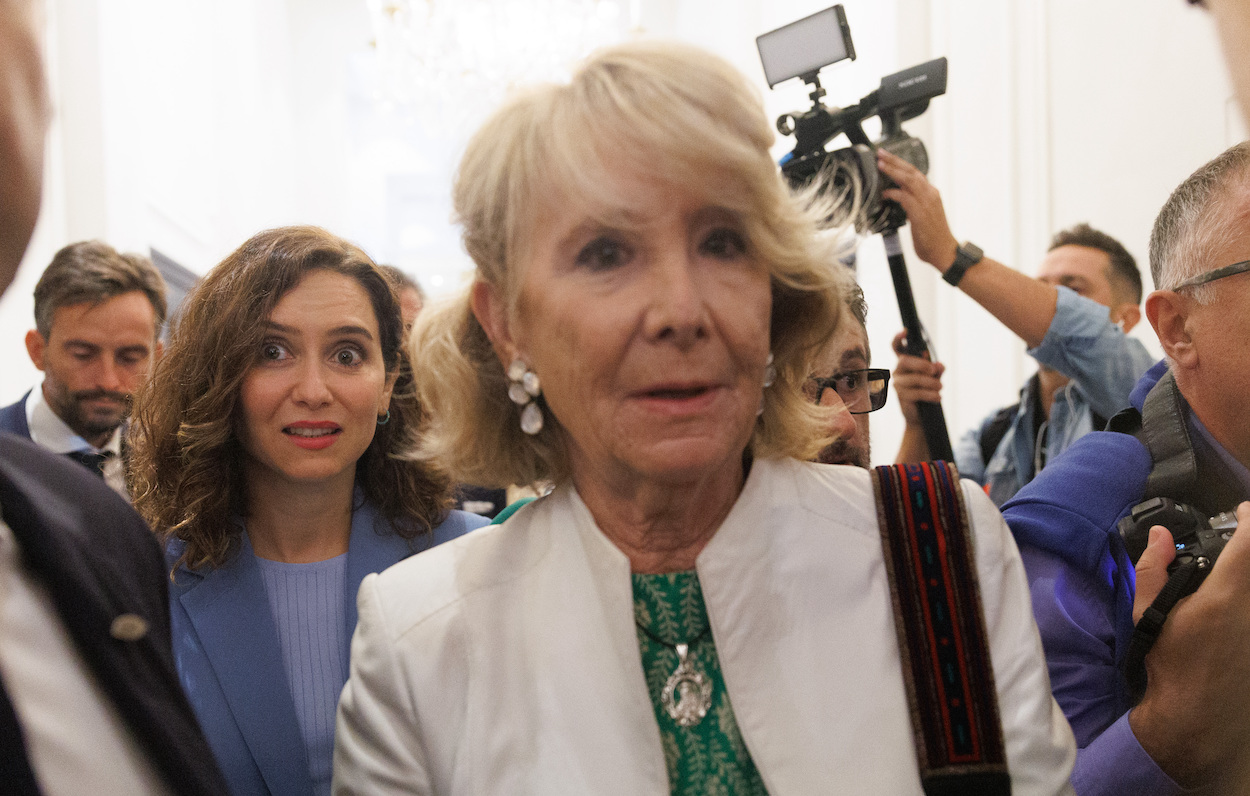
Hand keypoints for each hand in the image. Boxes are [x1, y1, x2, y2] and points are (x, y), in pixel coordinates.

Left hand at [877, 149, 959, 270]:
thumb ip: (912, 204)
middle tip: (880, 153)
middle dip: (894, 160)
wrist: (944, 251)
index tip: (887, 157)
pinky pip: (905, 198)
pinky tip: (885, 193)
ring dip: (893, 171)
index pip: (915, 172)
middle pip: (911, 171)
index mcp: (931, 193)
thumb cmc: (932, 237)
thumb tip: (896, 198)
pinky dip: (893, 193)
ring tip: (880, 165)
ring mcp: (926, 202)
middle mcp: (930, 194)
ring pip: (909, 180)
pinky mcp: (920, 213)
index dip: (900, 164)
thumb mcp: (922, 215)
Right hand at [891, 330, 944, 425]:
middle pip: (905, 361)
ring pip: (914, 378)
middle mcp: (898, 371)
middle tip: (934, 371)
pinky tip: (938, 397)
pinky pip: (917, 393)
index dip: (898, 339)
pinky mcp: (902, 397)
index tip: (905, 331)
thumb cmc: (927, 392)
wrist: (922, 416)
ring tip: (940, 387)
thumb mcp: (935, 378)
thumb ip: (936, 370)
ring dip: (931, 383)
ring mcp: (898, 384)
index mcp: (905, 363)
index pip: (897, 348)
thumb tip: (938, 364)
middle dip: (921, 364)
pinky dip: (931, 394)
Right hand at [1129, 502, 1249, 788]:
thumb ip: (1153, 568)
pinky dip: (1245, 594)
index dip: (1248, 516)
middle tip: (1237, 538)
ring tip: (1231, 572)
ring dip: (1245, 572)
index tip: (1238, 512)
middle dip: (1248, 545)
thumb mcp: (1147, 614)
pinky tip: (1230, 604)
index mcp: (1224, 595)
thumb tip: (1158, 536)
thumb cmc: (1169, 664)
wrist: (1197, 716)